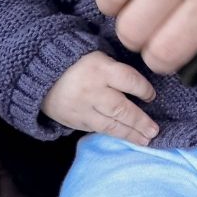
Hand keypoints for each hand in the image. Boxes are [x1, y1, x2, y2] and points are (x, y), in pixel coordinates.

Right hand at [42, 52, 158, 144]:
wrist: (41, 74)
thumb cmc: (77, 62)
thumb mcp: (98, 56)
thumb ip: (116, 71)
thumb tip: (142, 88)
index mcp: (100, 68)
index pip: (128, 80)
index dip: (143, 89)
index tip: (152, 96)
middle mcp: (92, 89)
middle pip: (120, 108)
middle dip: (139, 121)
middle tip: (155, 131)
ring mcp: (82, 108)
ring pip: (109, 125)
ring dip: (130, 134)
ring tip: (146, 140)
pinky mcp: (75, 121)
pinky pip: (97, 130)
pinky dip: (113, 134)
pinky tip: (126, 138)